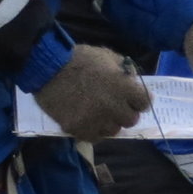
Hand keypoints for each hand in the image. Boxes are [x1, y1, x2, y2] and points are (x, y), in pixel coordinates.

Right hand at [31, 44, 149, 139]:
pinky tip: (88, 120)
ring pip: (113, 130)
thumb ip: (125, 71)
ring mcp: (94, 120)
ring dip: (109, 122)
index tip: (133, 98)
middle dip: (125, 112)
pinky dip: (93, 130)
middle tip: (115, 106)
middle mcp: (112, 106)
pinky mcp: (77, 129)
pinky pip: (95, 137)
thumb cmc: (79, 58)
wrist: (46, 67)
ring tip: (99, 113)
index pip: (145, 102)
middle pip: (131, 120)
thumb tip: (134, 82)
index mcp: (123, 87)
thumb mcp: (108, 56)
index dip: (140, 100)